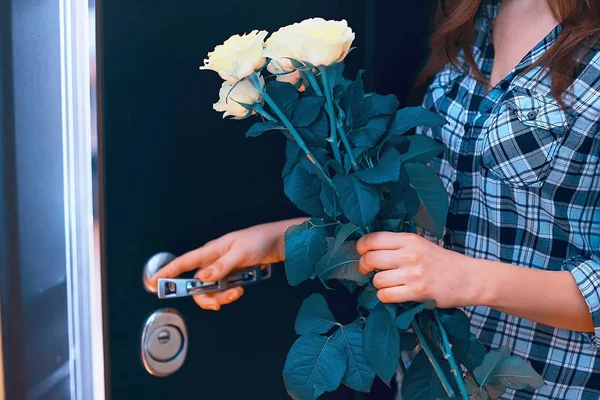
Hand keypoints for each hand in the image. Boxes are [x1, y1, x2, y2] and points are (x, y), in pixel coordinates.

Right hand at [147, 219, 305, 310]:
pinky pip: (223, 290)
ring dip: (221, 297)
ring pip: (210, 290)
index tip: (152, 283)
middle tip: (217, 303)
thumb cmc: (259, 240)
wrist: (279, 242)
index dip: (166, 273)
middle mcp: (213, 261)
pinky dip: (229, 294)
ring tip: (236, 293)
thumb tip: (202, 279)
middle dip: (205, 296)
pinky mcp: (232, 275)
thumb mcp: (240, 253)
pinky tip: (239, 290)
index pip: (183, 263)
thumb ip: (221, 266)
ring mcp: (223, 269)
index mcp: (211, 251)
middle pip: (196, 285)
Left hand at [356, 232, 480, 307]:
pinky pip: (386, 295)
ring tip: (388, 283)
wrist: (469, 278)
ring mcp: (413, 273)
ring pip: (377, 280)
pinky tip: (393, 294)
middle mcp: (409, 254)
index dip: (361, 247)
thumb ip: (398, 245)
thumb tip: (369, 249)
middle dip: (364, 267)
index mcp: (409, 239)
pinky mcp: (417, 291)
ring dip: (378, 284)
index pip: (373, 239)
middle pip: (370, 259)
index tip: (361, 253)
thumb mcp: (421, 244)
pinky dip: (385, 297)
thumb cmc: (443, 262)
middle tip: (368, 270)